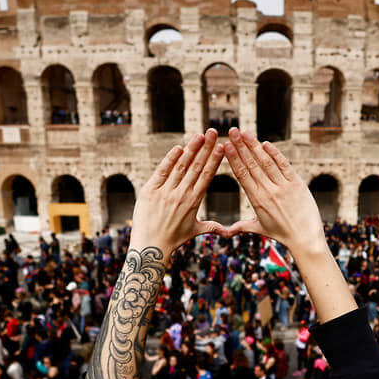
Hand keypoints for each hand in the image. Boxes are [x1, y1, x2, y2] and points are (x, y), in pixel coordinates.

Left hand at [129, 129, 224, 254]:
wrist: (150, 247)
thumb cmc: (173, 239)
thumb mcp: (195, 231)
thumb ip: (212, 227)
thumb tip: (229, 233)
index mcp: (194, 202)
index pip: (207, 176)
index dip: (214, 160)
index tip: (222, 146)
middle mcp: (181, 195)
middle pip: (196, 166)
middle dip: (206, 148)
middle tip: (214, 132)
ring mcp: (165, 192)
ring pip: (181, 166)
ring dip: (191, 149)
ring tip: (199, 135)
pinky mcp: (149, 191)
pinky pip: (162, 172)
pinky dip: (170, 159)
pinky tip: (179, 148)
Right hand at [223, 128, 325, 255]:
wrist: (305, 238)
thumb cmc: (281, 234)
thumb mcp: (259, 228)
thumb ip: (241, 226)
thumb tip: (225, 232)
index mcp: (257, 200)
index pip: (242, 175)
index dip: (233, 158)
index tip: (226, 145)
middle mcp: (269, 191)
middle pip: (251, 164)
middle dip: (241, 146)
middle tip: (232, 131)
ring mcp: (284, 186)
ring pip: (266, 162)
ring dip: (254, 146)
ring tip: (245, 133)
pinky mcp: (297, 184)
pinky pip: (284, 166)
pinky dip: (275, 154)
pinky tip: (265, 144)